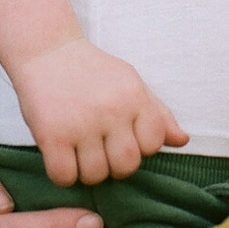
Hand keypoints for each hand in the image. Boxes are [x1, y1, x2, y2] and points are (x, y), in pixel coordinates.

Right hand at [10, 36, 188, 185]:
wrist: (46, 51)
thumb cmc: (92, 71)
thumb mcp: (129, 83)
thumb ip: (157, 113)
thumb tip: (182, 141)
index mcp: (134, 96)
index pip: (153, 144)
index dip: (138, 147)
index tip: (121, 137)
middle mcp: (112, 109)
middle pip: (126, 166)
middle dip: (114, 165)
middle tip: (99, 150)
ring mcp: (81, 123)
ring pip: (95, 176)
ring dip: (86, 170)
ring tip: (78, 150)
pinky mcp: (52, 134)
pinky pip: (65, 177)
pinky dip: (63, 174)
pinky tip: (60, 155)